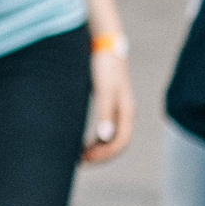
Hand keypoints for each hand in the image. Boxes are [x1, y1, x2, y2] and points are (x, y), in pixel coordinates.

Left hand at [83, 45, 133, 163]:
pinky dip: (94, 139)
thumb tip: (104, 138)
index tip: (85, 160)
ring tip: (78, 155)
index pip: (121, 142)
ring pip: (110, 137)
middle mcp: (122, 113)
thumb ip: (105, 112)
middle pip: (116, 143)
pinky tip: (80, 140)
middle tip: (78, 162)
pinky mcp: (106, 103)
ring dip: (97, 149)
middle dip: (100, 155)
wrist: (103, 43)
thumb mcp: (105, 88)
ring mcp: (115, 108)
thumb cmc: (104, 65)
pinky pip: (104, 129)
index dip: (104, 155)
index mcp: (126, 111)